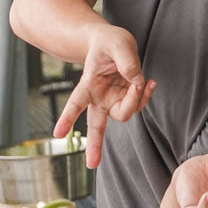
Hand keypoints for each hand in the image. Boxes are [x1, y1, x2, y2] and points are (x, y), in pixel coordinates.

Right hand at [53, 25, 155, 168]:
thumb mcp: (118, 42)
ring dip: (137, 101)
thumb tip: (137, 81)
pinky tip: (149, 82)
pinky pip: (137, 105)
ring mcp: (112, 101)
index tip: (57, 134)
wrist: (111, 44)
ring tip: (145, 80)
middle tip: (92, 165)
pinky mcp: (124, 100)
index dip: (68, 118)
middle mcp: (98, 98)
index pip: (76, 102)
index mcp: (88, 84)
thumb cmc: (109, 42)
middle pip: (95, 125)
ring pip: (124, 115)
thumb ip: (126, 59)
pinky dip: (145, 96)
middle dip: (94, 145)